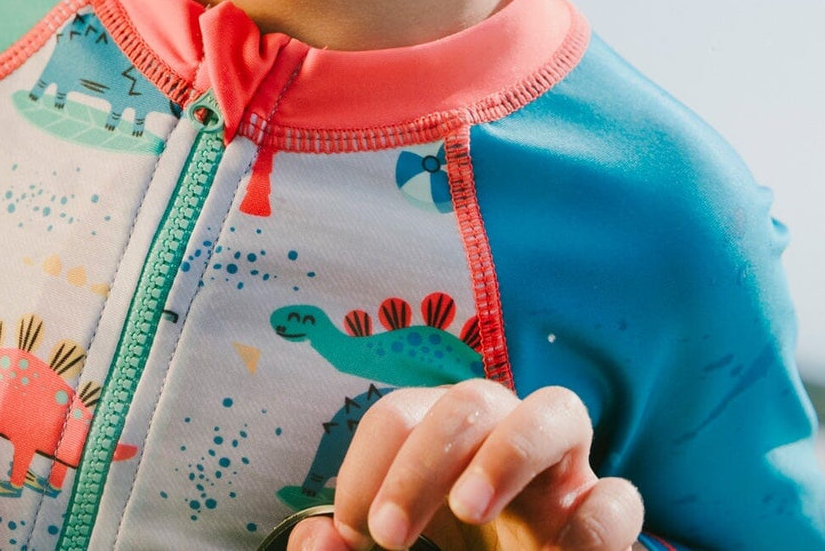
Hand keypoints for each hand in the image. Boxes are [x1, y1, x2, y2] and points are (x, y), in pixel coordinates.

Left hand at [287, 380, 643, 550]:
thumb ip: (347, 544)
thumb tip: (318, 541)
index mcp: (442, 437)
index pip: (399, 416)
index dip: (367, 467)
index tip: (352, 533)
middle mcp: (504, 435)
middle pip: (469, 401)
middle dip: (423, 459)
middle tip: (389, 535)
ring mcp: (563, 470)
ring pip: (557, 410)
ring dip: (508, 452)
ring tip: (469, 508)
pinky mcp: (606, 515)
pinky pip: (619, 498)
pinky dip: (590, 527)